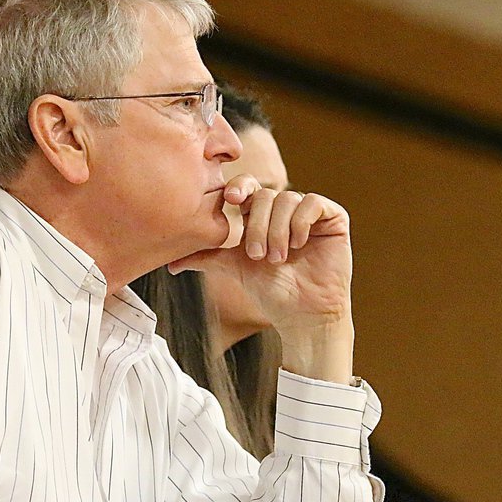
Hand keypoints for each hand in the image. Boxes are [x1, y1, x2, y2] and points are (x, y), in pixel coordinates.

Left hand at [169, 175, 354, 383]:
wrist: (302, 314)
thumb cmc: (269, 291)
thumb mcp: (232, 267)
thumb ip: (205, 257)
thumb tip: (169, 264)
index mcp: (258, 215)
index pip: (246, 186)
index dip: (238, 187)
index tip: (229, 199)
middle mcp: (282, 210)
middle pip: (264, 195)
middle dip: (256, 225)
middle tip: (257, 255)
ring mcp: (308, 213)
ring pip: (287, 198)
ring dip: (277, 230)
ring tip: (277, 258)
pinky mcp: (333, 219)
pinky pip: (314, 203)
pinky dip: (301, 222)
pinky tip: (299, 244)